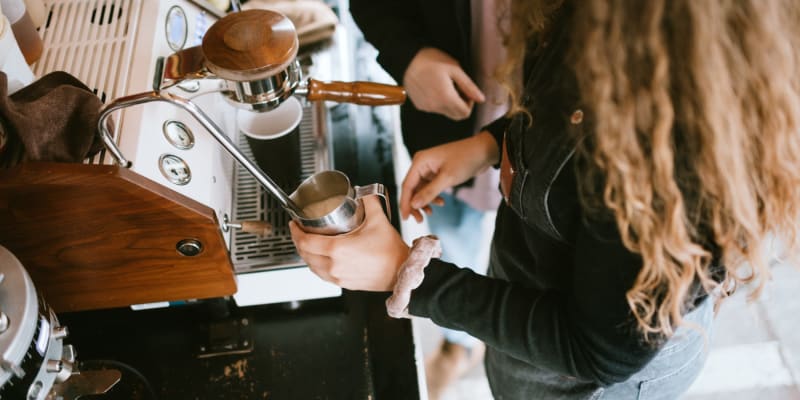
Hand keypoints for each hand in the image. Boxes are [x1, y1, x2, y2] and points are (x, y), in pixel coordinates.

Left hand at [289, 196, 409, 290]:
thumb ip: (369, 201)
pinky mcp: (344, 284)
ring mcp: (338, 277)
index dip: (295, 232)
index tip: (294, 224)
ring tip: (307, 243)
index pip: (305, 241)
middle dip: (298, 241)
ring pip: (311, 266)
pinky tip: (320, 258)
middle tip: (299, 230)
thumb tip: (363, 192)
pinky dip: (316, 265)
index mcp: (338, 250)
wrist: (401, 272)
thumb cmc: (391, 252)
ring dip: (306, 254)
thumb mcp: (378, 220)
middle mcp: (334, 265)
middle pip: (305, 254)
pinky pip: (322, 275)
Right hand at [400, 131, 499, 221]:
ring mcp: (429, 169)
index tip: (404, 218)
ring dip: (424, 202)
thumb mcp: (447, 178)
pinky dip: (433, 197)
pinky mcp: (437, 173)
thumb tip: (413, 205)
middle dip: (414, 205)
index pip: (407, 185)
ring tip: (430, 213)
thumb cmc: (465, 159)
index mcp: (420, 162)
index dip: (404, 203)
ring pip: (420, 190)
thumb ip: (429, 192)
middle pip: (412, 189)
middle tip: (418, 220)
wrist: (483, 151)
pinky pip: (429, 188)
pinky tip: (441, 203)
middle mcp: (422, 164)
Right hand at [403, 47, 484, 120]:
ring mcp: (427, 108)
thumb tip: (481, 99)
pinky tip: (434, 88)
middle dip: (461, 105)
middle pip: (456, 116)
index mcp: (447, 98)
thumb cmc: (431, 61)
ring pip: (446, 113)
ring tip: (445, 86)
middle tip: (458, 89)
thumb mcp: (455, 69)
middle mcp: (436, 107)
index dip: (470, 103)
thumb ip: (469, 86)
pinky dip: (439, 102)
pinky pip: (435, 109)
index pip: (465, 113)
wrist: (407, 60)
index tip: (466, 91)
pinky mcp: (420, 106)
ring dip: (450, 103)